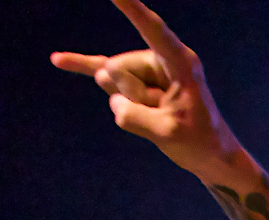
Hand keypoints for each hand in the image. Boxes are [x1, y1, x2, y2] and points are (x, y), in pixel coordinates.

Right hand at [51, 0, 243, 179]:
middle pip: (120, 69)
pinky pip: (103, 73)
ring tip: (161, 117)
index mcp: (179, 62)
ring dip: (131, 107)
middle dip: (132, 97)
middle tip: (166, 115)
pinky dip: (82, 66)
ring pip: (114, 84)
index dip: (131, 8)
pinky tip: (58, 60)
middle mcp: (161, 58)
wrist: (210, 155)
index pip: (151, 28)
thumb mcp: (166, 133)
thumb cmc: (198, 141)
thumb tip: (110, 95)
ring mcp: (146, 69)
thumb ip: (133, 114)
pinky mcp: (135, 83)